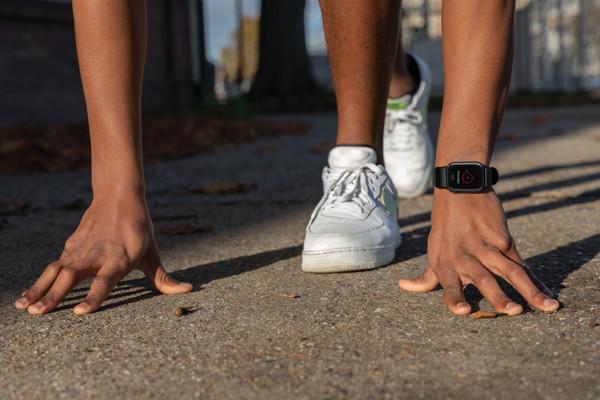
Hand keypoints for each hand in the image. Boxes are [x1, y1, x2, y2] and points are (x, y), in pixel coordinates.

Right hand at [15, 192, 191, 314]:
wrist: (119, 195)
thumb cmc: (139, 228)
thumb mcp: (153, 252)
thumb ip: (164, 277)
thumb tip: (188, 290)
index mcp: (119, 258)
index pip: (106, 281)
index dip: (94, 297)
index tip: (80, 312)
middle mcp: (97, 254)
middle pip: (72, 277)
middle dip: (54, 296)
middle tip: (39, 314)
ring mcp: (80, 249)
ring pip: (56, 271)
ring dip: (39, 289)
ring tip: (24, 308)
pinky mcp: (70, 245)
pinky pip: (53, 266)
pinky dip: (39, 280)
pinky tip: (28, 296)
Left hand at [399, 189, 558, 315]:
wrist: (460, 190)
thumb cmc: (445, 226)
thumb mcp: (434, 250)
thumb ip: (426, 276)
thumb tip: (404, 286)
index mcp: (445, 263)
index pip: (448, 285)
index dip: (454, 298)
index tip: (463, 312)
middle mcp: (465, 257)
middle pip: (484, 279)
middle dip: (498, 296)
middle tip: (512, 312)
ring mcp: (486, 247)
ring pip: (510, 271)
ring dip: (529, 289)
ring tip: (545, 306)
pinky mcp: (503, 239)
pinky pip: (522, 263)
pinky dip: (536, 280)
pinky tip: (547, 293)